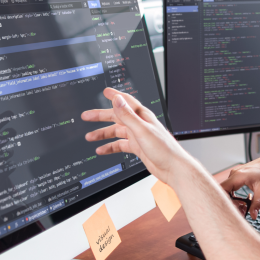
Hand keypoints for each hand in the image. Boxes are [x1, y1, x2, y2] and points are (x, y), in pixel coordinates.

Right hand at [81, 88, 195, 184]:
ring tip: (90, 137)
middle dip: (101, 116)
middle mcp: (139, 124)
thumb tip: (117, 100)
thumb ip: (128, 115)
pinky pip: (120, 145)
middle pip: (117, 117)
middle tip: (87, 116)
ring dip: (103, 134)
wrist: (172, 167)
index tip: (105, 91)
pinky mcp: (138, 147)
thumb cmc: (164, 148)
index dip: (115, 96)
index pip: (126, 102)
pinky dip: (110, 147)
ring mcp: (138, 136)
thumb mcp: (142, 130)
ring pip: (117, 132)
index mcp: (142, 116)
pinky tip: (102, 150)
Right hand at [220, 155, 259, 218]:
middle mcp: (234, 174)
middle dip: (230, 203)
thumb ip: (256, 204)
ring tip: (243, 207)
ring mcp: (235, 174)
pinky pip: (231, 187)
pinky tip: (243, 200)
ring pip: (227, 190)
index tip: (232, 210)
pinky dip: (235, 196)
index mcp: (238, 176)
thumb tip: (253, 216)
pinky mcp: (237, 176)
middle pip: (224, 192)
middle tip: (241, 211)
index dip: (224, 201)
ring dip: (233, 200)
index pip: (222, 189)